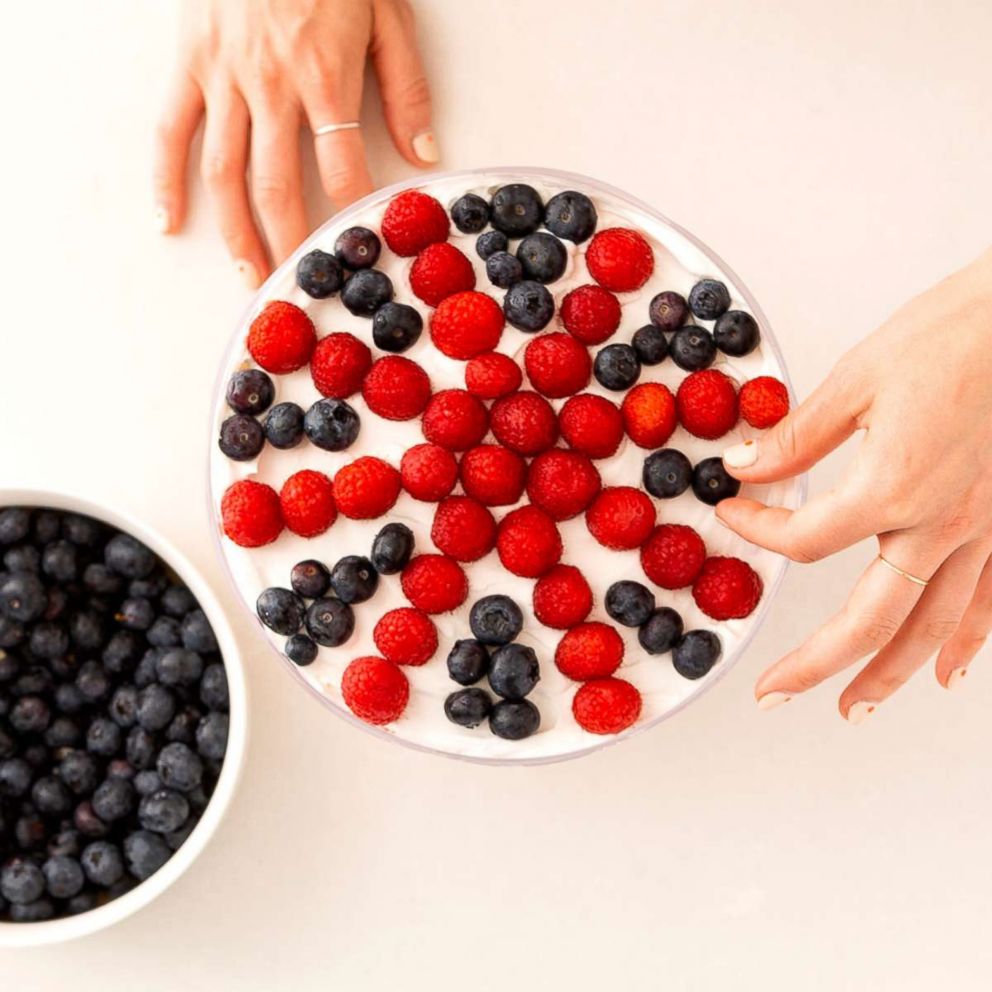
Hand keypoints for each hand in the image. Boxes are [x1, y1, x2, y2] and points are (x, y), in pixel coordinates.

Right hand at [153, 0, 435, 287]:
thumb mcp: (388, 16)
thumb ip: (406, 89)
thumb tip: (423, 155)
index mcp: (325, 75)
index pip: (343, 166)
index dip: (351, 214)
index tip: (358, 252)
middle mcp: (270, 85)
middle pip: (279, 184)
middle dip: (289, 243)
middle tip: (296, 287)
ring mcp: (223, 77)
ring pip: (225, 171)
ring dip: (236, 231)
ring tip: (248, 275)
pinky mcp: (189, 63)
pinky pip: (170, 130)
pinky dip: (165, 179)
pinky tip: (167, 221)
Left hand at [717, 248, 991, 719]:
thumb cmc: (958, 333)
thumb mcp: (858, 378)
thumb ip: (797, 438)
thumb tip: (744, 465)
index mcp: (893, 487)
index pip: (804, 539)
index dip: (756, 530)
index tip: (732, 510)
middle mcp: (940, 523)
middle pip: (869, 618)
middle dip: (816, 664)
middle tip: (773, 695)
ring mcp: (983, 529)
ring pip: (932, 624)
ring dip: (890, 674)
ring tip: (854, 708)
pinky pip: (991, 601)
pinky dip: (968, 642)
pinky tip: (949, 672)